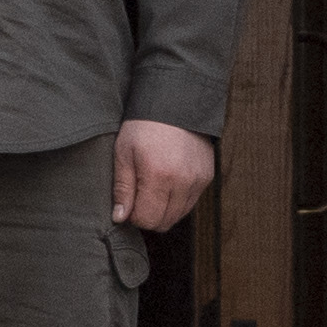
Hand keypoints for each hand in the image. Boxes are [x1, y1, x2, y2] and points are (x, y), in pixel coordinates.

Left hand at [113, 118, 215, 232]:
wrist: (175, 103)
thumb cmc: (144, 126)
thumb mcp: (123, 152)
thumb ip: (122, 188)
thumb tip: (120, 217)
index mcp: (158, 175)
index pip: (147, 219)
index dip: (133, 216)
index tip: (129, 202)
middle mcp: (182, 181)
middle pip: (164, 222)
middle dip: (149, 216)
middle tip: (139, 197)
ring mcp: (197, 180)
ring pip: (179, 215)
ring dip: (164, 210)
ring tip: (154, 188)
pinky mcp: (206, 177)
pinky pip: (191, 203)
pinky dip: (178, 200)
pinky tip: (168, 182)